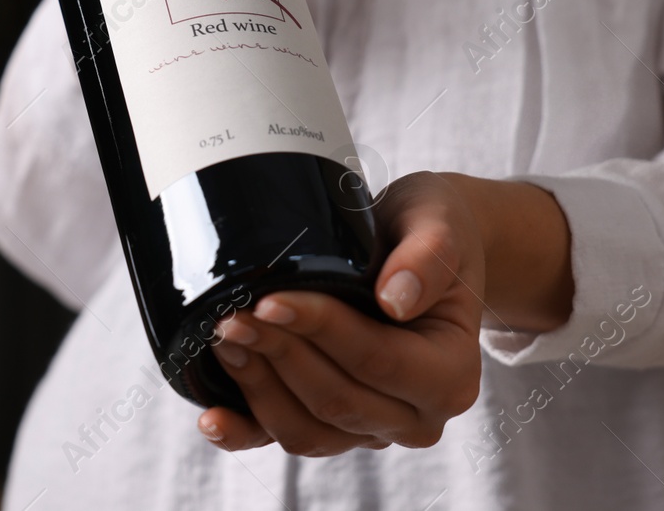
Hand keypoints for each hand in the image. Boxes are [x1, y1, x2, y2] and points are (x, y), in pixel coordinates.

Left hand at [198, 171, 573, 455]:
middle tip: (234, 313)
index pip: (377, 360)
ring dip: (259, 386)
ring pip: (308, 429)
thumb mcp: (441, 225)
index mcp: (451, 375)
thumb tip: (395, 298)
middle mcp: (416, 416)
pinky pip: (289, 439)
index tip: (272, 301)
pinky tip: (212, 418)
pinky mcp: (336, 427)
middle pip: (337, 399)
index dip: (321, 332)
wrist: (423, 253)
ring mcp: (374, 429)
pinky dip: (247, 433)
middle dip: (280, 354)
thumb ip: (429, 257)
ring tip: (225, 337)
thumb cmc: (434, 233)